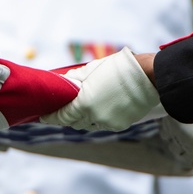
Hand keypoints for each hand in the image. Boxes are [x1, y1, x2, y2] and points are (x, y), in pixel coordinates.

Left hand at [40, 47, 157, 131]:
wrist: (149, 77)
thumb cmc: (119, 68)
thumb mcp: (92, 69)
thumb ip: (75, 79)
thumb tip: (64, 82)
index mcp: (85, 103)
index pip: (62, 115)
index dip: (51, 117)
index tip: (43, 116)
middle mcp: (95, 116)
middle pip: (74, 122)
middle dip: (65, 118)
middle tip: (58, 111)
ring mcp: (108, 123)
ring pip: (88, 125)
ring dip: (81, 119)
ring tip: (77, 110)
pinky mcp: (120, 125)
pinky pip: (102, 124)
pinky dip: (96, 119)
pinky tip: (95, 110)